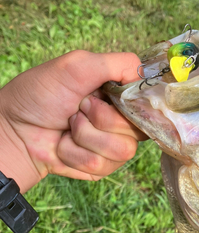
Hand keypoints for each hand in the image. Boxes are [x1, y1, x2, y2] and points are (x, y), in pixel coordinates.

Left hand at [0, 50, 147, 192]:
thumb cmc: (40, 95)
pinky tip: (63, 145)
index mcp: (119, 96)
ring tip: (69, 128)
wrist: (14, 130)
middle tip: (78, 109)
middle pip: (136, 129)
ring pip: (122, 150)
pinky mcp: (101, 168)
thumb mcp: (77, 65)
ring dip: (86, 137)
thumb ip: (116, 63)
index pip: (149, 104)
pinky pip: (101, 164)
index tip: (107, 97)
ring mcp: (112, 147)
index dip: (133, 105)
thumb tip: (145, 73)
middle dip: (100, 118)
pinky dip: (75, 153)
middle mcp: (121, 122)